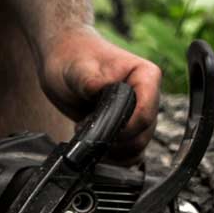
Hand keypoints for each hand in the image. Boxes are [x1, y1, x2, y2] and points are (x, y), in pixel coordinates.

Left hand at [37, 27, 161, 164]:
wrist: (64, 59)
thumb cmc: (73, 56)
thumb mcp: (78, 68)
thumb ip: (90, 81)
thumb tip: (100, 89)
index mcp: (146, 76)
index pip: (145, 113)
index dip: (124, 128)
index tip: (100, 128)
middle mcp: (148, 96)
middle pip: (144, 134)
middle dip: (116, 141)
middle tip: (87, 129)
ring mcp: (140, 113)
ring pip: (139, 146)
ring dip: (113, 150)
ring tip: (89, 134)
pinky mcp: (129, 127)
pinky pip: (131, 153)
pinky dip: (115, 156)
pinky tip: (96, 146)